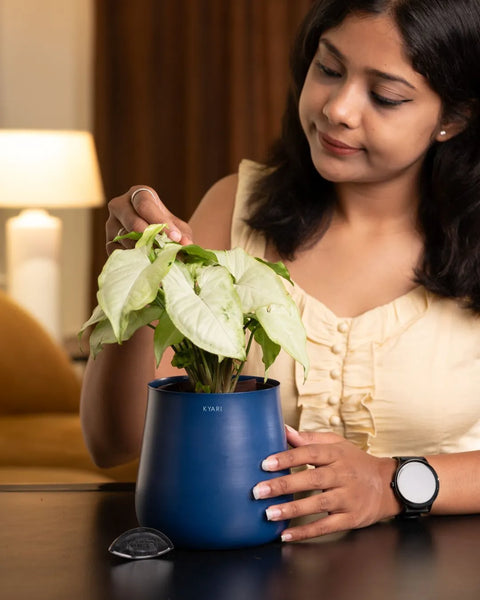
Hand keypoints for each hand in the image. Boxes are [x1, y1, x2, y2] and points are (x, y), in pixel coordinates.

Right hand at [106, 186, 192, 253]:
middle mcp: (120, 205)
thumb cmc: (167, 227)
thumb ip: (183, 234)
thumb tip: (187, 244)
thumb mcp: (178, 227)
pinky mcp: (108, 242)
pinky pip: (118, 251)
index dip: (160, 221)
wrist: (155, 237)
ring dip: (143, 250)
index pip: (145, 205)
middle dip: (150, 237)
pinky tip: (146, 264)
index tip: (175, 237)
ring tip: (159, 259)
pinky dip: (132, 258)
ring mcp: (111, 224)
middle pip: (132, 221)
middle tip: (165, 250)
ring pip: (125, 238)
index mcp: (138, 194)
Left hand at [252, 426, 399, 540]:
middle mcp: (343, 475)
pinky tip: (286, 534)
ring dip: (292, 510)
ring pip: (318, 504)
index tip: (266, 463)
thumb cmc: (356, 462)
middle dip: (283, 485)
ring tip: (268, 513)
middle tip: (259, 490)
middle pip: (311, 479)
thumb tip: (283, 429)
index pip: (310, 453)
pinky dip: (306, 532)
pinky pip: (326, 526)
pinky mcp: (351, 518)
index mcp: (337, 454)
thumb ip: (309, 439)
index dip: (288, 457)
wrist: (388, 485)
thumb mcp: (337, 444)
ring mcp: (348, 498)